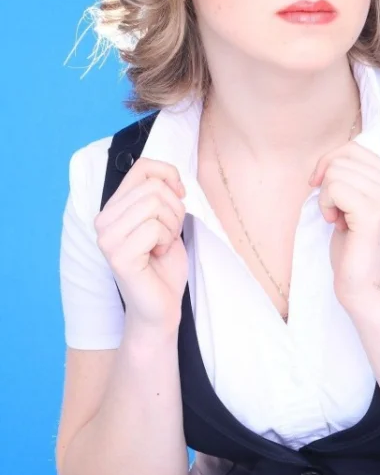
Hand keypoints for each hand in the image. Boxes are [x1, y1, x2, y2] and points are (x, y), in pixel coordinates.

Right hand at [94, 157, 187, 330]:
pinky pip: (154, 228)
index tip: (180, 195)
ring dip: (171, 225)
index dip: (169, 175)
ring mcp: (107, 238)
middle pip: (153, 188)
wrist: (160, 306)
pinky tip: (157, 256)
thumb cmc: (163, 265)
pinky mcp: (117, 255)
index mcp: (113, 208)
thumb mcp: (165, 221)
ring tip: (162, 245)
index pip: (142, 167)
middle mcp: (103, 220)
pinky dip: (166, 241)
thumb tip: (170, 177)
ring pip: (154, 205)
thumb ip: (160, 195)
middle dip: (175, 209)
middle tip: (169, 233)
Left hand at [309, 142, 379, 312]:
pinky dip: (326, 205)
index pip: (352, 148)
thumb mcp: (356, 202)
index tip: (324, 188)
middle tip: (335, 210)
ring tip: (338, 219)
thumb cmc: (356, 247)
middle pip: (342, 158)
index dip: (330, 164)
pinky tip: (336, 224)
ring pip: (335, 172)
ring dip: (326, 197)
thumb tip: (328, 160)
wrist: (369, 286)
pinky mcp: (372, 213)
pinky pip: (334, 188)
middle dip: (327, 183)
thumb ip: (351, 177)